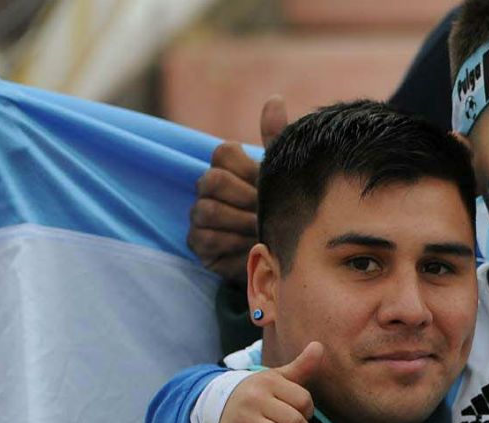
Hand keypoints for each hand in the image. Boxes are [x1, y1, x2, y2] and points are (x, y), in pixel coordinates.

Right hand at [188, 96, 286, 286]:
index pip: (223, 153)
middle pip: (212, 181)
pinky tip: (248, 246)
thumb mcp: (283, 175)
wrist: (290, 256)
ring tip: (259, 231)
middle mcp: (208, 189)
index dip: (246, 170)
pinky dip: (231, 243)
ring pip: (206, 210)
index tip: (264, 184)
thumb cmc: (285, 213)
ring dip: (240, 223)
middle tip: (264, 212)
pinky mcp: (198, 244)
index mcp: (228, 168)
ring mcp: (199, 216)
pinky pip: (206, 237)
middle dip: (244, 198)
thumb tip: (275, 99)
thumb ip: (276, 138)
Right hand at [217, 342, 321, 422]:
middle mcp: (254, 399)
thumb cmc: (258, 392)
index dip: (308, 410)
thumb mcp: (277, 377)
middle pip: (296, 422)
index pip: (304, 401)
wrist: (216, 404)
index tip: (299, 411)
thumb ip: (302, 365)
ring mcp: (243, 419)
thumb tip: (319, 346)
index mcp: (268, 382)